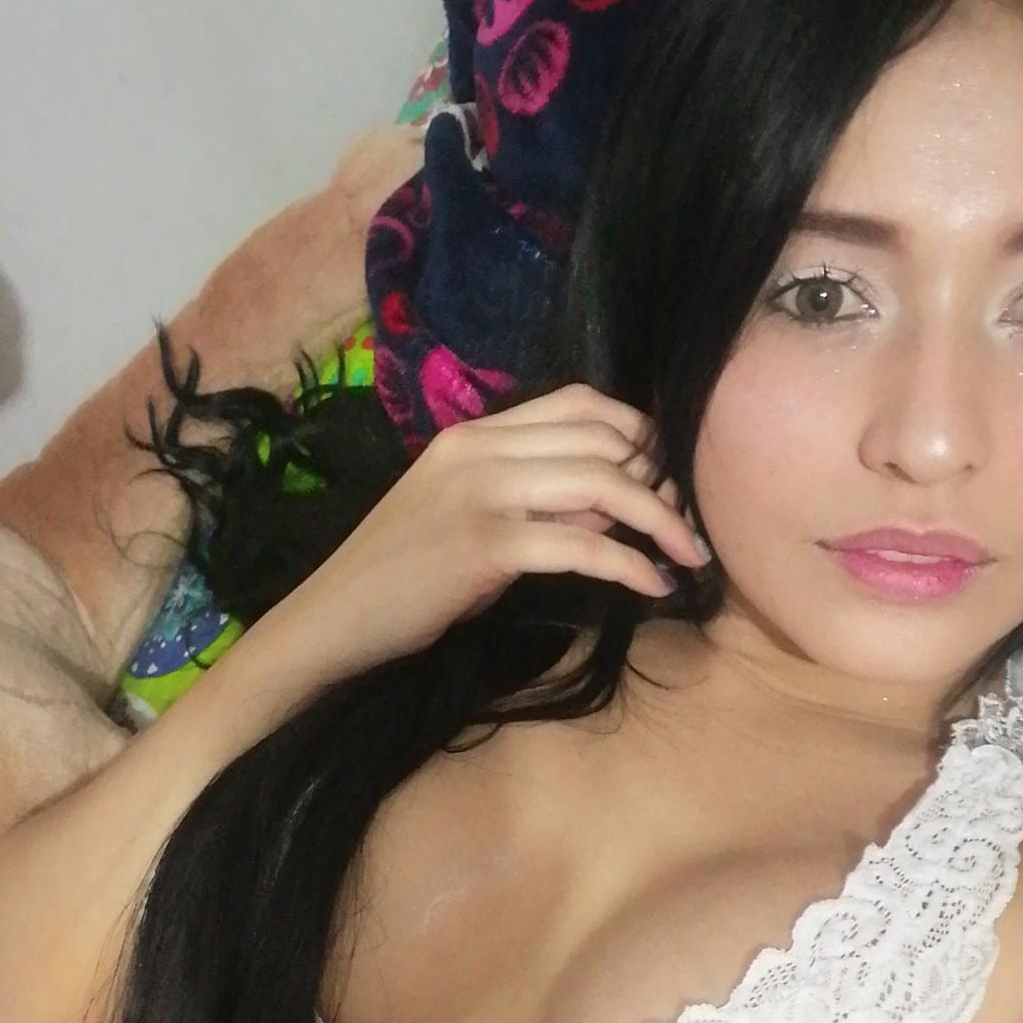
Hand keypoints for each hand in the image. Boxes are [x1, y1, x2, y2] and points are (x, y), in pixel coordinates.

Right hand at [292, 383, 708, 672]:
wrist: (334, 619)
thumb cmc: (400, 579)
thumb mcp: (467, 521)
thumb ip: (530, 501)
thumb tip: (607, 509)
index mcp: (473, 434)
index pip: (578, 403)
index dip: (637, 431)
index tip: (665, 475)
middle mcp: (479, 450)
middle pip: (602, 440)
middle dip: (660, 479)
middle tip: (687, 524)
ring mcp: (481, 493)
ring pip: (601, 484)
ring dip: (659, 520)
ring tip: (688, 554)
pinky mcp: (485, 545)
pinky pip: (580, 546)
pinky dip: (628, 567)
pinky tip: (653, 587)